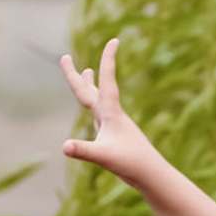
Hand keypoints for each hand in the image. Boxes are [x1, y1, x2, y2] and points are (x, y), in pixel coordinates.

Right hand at [60, 38, 159, 188]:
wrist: (152, 175)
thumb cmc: (132, 164)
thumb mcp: (104, 156)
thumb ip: (83, 150)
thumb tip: (65, 147)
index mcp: (111, 113)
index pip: (107, 81)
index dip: (108, 60)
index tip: (114, 40)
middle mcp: (111, 115)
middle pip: (90, 89)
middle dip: (76, 74)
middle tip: (64, 57)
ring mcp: (113, 125)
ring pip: (97, 100)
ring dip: (88, 85)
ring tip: (86, 71)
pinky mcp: (114, 135)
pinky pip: (100, 115)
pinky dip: (94, 106)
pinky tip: (94, 111)